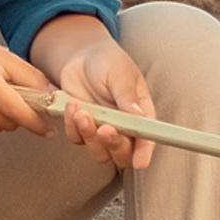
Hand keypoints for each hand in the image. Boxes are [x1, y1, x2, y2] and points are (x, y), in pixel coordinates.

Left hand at [34, 23, 154, 173]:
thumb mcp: (120, 74)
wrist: (80, 57)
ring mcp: (102, 130)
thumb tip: (140, 117)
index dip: (145, 153)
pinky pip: (77, 139)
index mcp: (141, 114)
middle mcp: (124, 127)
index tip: (140, 162)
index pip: (147, 139)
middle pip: (123, 153)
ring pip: (99, 152)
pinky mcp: (82, 129)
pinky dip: (72, 126)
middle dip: (114, 144)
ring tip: (81, 112)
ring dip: (89, 136)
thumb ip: (127, 97)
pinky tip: (71, 105)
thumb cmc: (107, 62)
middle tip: (104, 128)